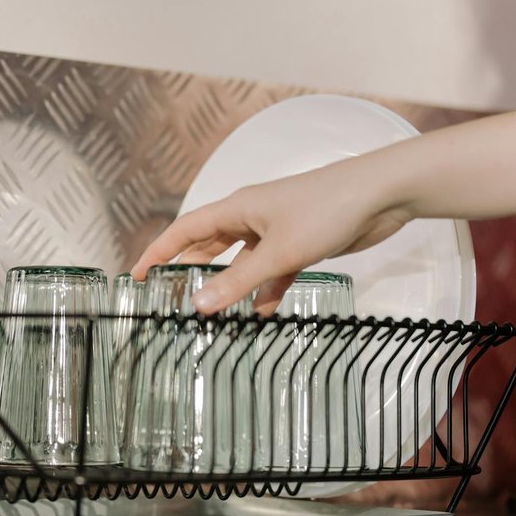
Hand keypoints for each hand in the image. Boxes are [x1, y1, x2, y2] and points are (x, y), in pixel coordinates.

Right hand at [131, 159, 409, 313]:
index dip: (158, 253)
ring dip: (231, 288)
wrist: (379, 195)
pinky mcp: (301, 244)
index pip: (184, 231)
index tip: (136, 277)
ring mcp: (277, 231)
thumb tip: (199, 305)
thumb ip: (239, 282)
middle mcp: (251, 218)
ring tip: (215, 319)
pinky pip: (273, 272)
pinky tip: (263, 314)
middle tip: (170, 302)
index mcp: (237, 209)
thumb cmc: (327, 209)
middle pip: (209, 247)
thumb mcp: (278, 253)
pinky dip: (266, 292)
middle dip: (191, 273)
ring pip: (242, 263)